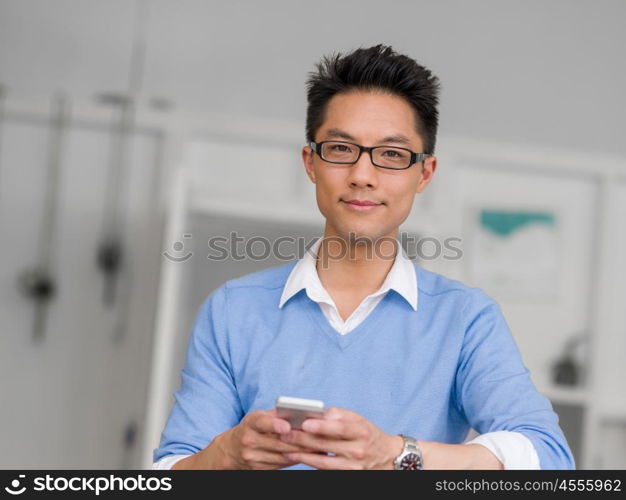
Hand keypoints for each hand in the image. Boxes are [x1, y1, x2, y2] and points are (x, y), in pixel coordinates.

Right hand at [205, 408, 321, 469]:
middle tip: (317, 438)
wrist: (231, 450)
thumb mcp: (259, 416)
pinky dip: (294, 460)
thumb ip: (277, 415)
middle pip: (277, 443)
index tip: (287, 426)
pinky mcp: (257, 469)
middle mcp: (249, 440)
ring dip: (301, 452)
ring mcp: (252, 457)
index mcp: (250, 423)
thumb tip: (301, 414)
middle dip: (299, 441)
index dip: (275, 425)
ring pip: (281, 456)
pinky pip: (280, 465)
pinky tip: (306, 456)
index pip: (262, 422)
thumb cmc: (253, 428)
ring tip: (317, 447)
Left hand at [279, 406, 403, 469]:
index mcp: (361, 432)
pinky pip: (324, 470)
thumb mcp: (359, 419)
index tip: (304, 423)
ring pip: (322, 462)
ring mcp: (352, 467)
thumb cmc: (367, 433)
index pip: (340, 428)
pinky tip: (297, 456)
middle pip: (326, 445)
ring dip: (302, 455)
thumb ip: (339, 414)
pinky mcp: (347, 476)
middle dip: (303, 439)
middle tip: (285, 434)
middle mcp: (358, 450)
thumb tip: (319, 413)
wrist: (386, 457)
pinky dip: (309, 463)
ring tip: (286, 448)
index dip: (321, 426)